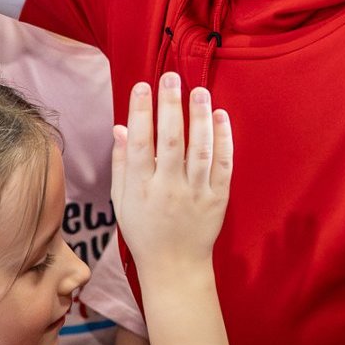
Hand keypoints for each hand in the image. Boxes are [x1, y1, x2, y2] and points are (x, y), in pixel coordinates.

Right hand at [111, 73, 232, 273]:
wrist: (175, 266)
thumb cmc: (144, 231)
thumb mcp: (122, 201)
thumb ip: (122, 163)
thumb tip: (121, 127)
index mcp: (141, 188)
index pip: (140, 144)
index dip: (140, 113)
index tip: (142, 86)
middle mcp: (169, 189)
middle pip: (170, 142)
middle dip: (170, 107)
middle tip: (171, 78)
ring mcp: (196, 195)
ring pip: (199, 151)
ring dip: (200, 118)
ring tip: (198, 91)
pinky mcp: (218, 199)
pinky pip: (223, 165)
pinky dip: (224, 140)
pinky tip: (221, 116)